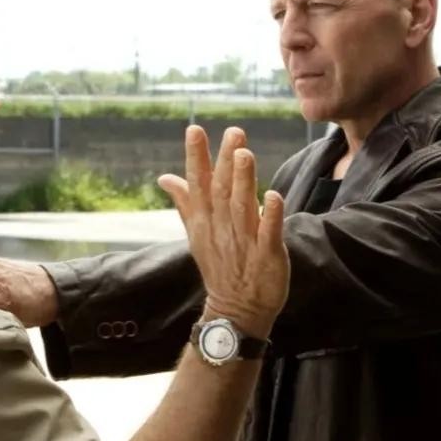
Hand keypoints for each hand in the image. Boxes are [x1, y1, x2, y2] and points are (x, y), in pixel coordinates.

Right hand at [157, 126, 288, 339]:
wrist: (236, 310)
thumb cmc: (220, 266)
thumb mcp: (196, 233)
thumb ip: (185, 201)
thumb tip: (165, 177)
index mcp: (205, 221)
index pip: (198, 184)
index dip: (197, 157)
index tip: (194, 130)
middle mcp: (221, 229)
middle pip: (222, 191)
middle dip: (225, 162)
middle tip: (233, 133)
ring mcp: (244, 243)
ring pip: (243, 209)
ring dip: (244, 182)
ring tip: (245, 155)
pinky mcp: (267, 257)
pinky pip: (268, 234)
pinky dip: (271, 216)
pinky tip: (275, 196)